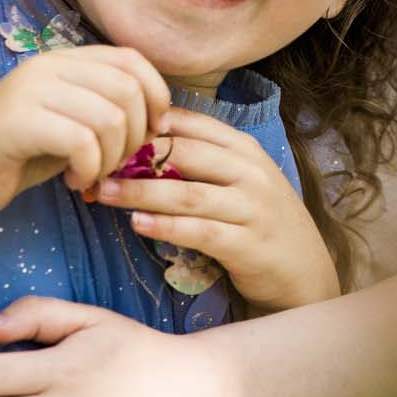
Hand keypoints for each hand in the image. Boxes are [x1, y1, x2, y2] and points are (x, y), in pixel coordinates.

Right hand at [0, 47, 170, 223]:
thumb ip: (108, 110)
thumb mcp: (72, 125)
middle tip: (115, 163)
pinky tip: (73, 180)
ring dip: (112, 157)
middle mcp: (48, 65)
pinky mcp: (17, 121)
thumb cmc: (19, 155)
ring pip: (109, 117)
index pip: (131, 59)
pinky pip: (82, 141)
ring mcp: (30, 89)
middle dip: (135, 135)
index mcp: (64, 60)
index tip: (154, 132)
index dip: (156, 95)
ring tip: (91, 173)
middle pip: (127, 89)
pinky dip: (89, 168)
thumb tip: (161, 120)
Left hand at [86, 107, 340, 312]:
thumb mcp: (238, 181)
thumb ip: (201, 160)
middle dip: (135, 156)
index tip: (107, 129)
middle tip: (94, 159)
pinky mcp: (248, 244)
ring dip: (141, 191)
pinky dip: (166, 227)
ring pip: (188, 192)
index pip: (191, 123)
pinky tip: (137, 224)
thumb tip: (140, 140)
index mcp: (244, 149)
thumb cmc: (259, 223)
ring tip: (103, 191)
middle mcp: (251, 172)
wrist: (302, 273)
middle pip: (185, 153)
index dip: (147, 123)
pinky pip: (201, 231)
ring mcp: (252, 207)